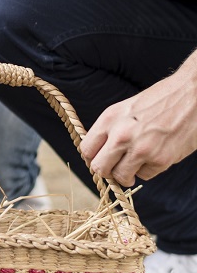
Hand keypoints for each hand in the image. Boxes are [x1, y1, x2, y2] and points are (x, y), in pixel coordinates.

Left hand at [80, 71, 196, 185]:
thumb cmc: (160, 100)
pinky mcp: (160, 160)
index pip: (86, 149)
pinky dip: (148, 169)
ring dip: (127, 173)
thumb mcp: (126, 108)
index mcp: (110, 118)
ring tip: (136, 162)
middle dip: (106, 170)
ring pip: (120, 177)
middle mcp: (121, 135)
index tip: (101, 158)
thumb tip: (99, 153)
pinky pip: (145, 176)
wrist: (192, 95)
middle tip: (116, 166)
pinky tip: (156, 154)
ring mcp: (141, 149)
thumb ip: (111, 129)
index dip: (93, 157)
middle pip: (99, 168)